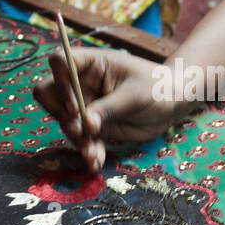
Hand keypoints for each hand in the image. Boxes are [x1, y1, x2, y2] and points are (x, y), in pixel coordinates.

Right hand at [32, 47, 181, 171]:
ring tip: (93, 153)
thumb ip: (109, 107)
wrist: (173, 103)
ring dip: (77, 139)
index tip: (74, 106)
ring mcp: (86, 105)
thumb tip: (86, 125)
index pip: (60, 61)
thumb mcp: (135, 94)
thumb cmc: (157, 86)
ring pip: (66, 122)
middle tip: (80, 132)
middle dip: (62, 116)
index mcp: (92, 64)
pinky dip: (89, 151)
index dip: (60, 81)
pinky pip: (83, 140)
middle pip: (51, 94)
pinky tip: (96, 162)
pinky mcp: (95, 126)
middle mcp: (83, 83)